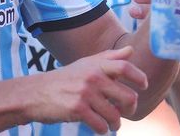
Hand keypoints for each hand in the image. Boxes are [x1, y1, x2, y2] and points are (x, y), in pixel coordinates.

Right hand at [28, 48, 147, 133]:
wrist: (35, 92)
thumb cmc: (64, 78)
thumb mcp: (85, 64)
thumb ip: (109, 58)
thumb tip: (131, 51)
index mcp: (96, 65)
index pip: (125, 67)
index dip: (139, 77)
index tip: (144, 85)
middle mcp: (92, 77)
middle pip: (127, 97)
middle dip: (130, 109)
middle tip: (125, 111)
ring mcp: (85, 94)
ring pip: (115, 115)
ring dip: (116, 123)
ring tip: (111, 123)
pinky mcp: (77, 110)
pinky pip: (101, 125)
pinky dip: (102, 129)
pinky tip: (98, 126)